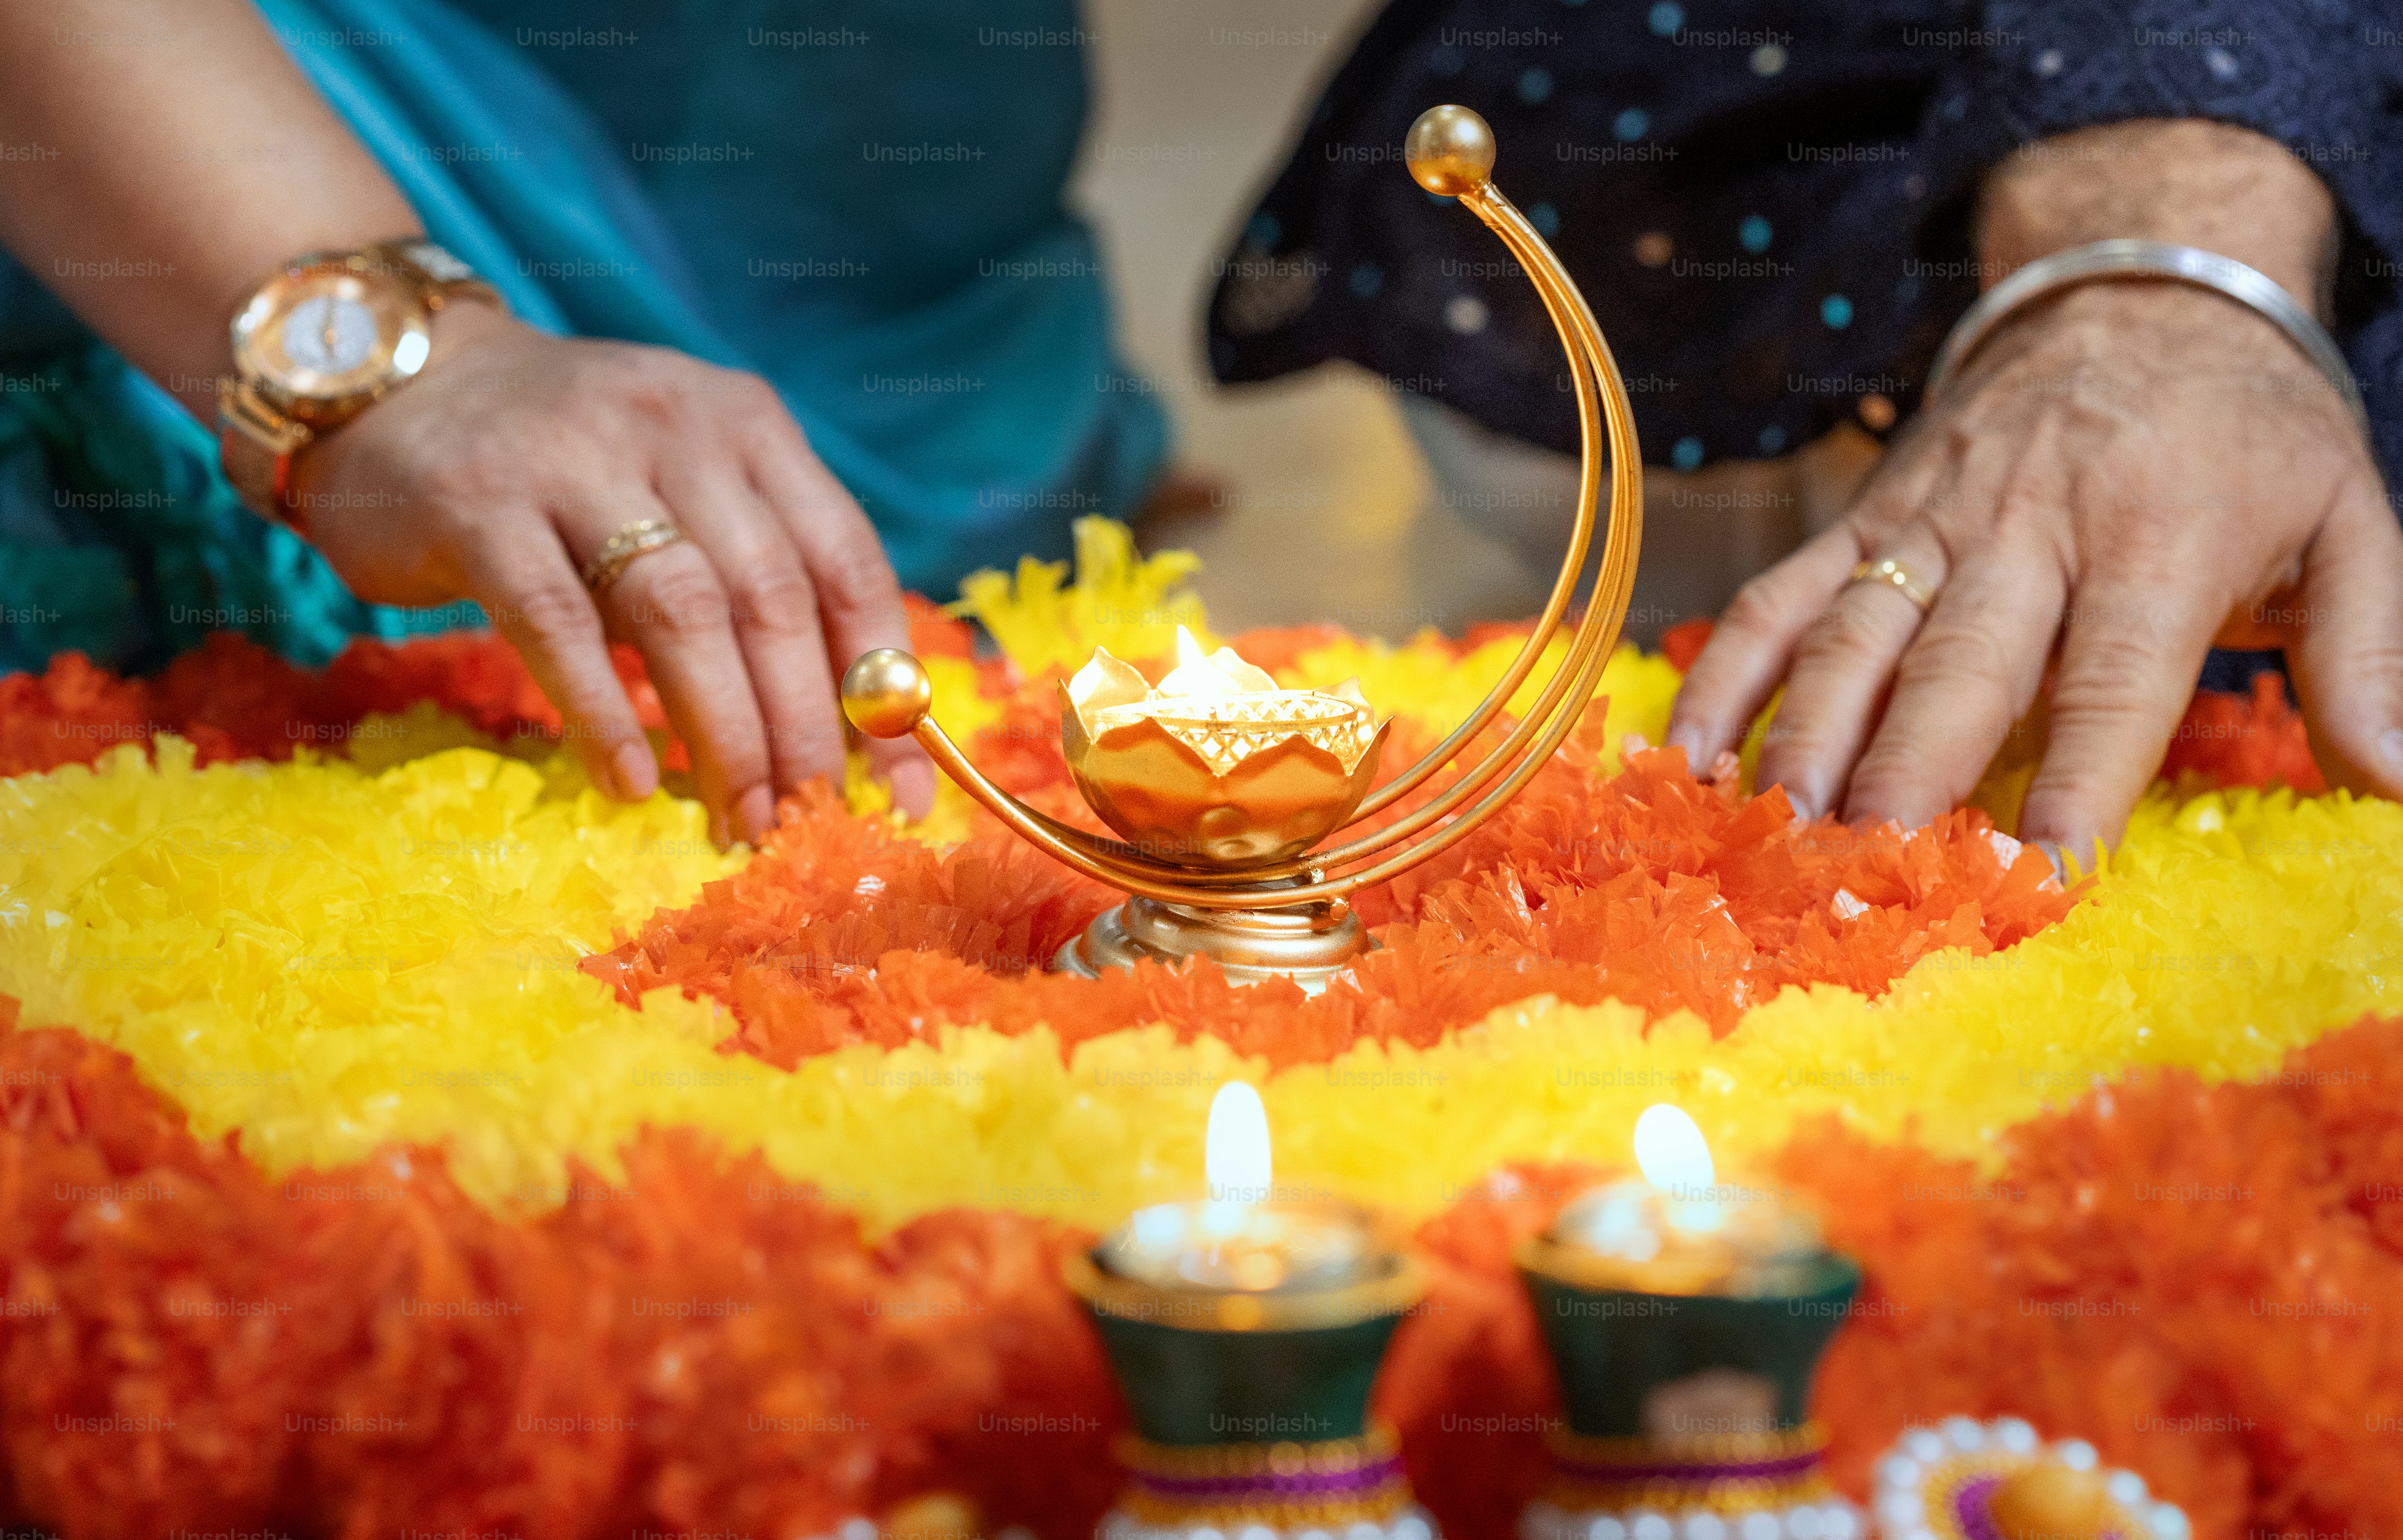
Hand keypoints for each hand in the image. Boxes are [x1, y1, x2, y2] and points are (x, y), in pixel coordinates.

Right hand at [298, 301, 935, 843]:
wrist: (393, 382)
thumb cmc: (569, 469)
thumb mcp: (685, 492)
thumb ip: (758, 582)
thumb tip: (852, 728)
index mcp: (750, 426)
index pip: (846, 564)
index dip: (882, 685)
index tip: (903, 790)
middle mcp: (677, 426)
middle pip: (771, 598)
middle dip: (803, 726)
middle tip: (811, 819)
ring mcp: (575, 459)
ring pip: (681, 613)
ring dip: (722, 733)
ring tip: (740, 818)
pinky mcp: (480, 505)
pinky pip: (558, 624)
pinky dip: (603, 713)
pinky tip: (631, 783)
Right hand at [1665, 277, 2402, 858]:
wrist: (2135, 287)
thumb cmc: (2248, 432)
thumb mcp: (2346, 519)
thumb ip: (2368, 654)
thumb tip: (2397, 786)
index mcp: (2156, 537)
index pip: (2109, 678)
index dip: (2074, 780)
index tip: (2039, 877)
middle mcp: (2027, 530)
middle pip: (1954, 668)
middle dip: (1908, 779)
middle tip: (1870, 880)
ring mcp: (1927, 523)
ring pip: (1850, 640)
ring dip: (1806, 744)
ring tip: (1778, 841)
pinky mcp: (1864, 520)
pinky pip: (1775, 602)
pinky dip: (1725, 682)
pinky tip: (1692, 767)